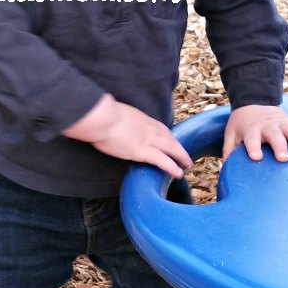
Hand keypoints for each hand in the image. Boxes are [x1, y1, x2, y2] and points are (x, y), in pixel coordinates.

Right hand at [63, 94, 191, 176]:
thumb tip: (112, 125)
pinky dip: (171, 167)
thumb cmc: (100, 114)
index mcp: (141, 118)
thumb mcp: (113, 114)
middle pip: (168, 137)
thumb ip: (118, 120)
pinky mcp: (142, 151)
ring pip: (170, 148)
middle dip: (178, 146)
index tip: (172, 141)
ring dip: (180, 156)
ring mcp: (147, 140)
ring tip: (187, 165)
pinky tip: (178, 173)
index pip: (159, 127)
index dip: (167, 135)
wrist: (101, 116)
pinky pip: (161, 160)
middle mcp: (148, 128)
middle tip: (185, 155)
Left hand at [222, 104, 287, 162]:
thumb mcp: (231, 134)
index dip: (253, 148)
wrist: (253, 102)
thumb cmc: (241, 125)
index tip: (256, 157)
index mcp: (252, 130)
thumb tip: (227, 167)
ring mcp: (282, 123)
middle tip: (284, 158)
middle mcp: (268, 126)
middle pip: (275, 136)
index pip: (251, 139)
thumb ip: (229, 150)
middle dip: (280, 146)